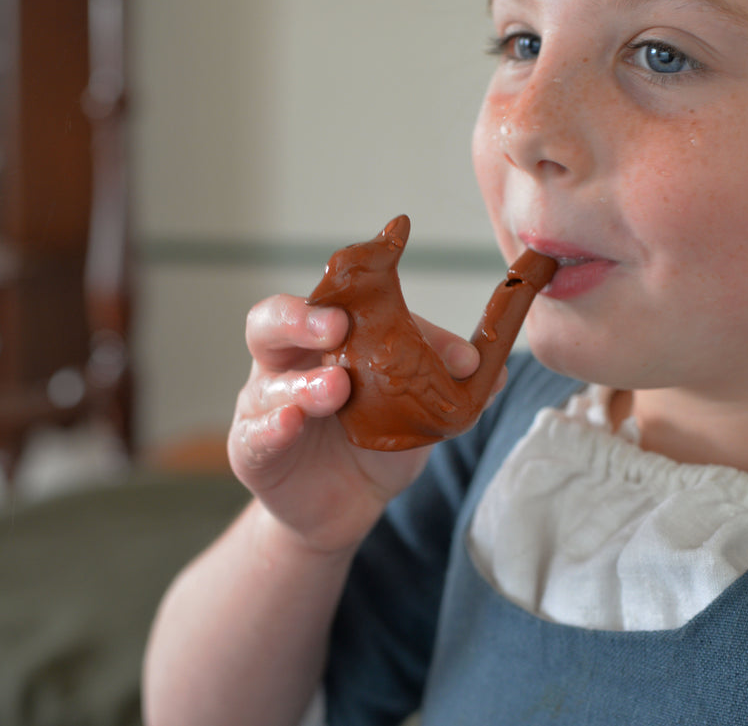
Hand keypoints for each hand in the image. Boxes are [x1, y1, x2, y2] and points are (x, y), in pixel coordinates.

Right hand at [229, 293, 477, 555]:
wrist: (348, 505)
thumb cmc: (377, 436)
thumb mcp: (416, 402)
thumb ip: (445, 378)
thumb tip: (493, 368)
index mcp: (324, 336)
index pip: (333, 293)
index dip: (355, 270)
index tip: (393, 242)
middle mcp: (286, 361)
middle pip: (271, 321)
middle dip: (302, 317)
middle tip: (339, 324)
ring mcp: (263, 405)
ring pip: (269, 383)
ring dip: (304, 383)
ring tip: (337, 386)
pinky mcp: (254, 451)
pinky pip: (255, 435)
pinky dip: (274, 426)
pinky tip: (293, 422)